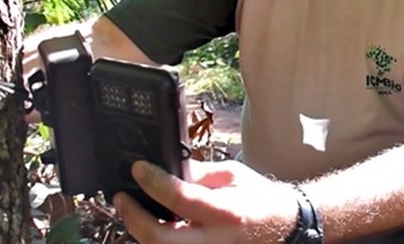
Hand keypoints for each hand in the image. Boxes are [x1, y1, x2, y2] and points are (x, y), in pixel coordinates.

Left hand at [114, 160, 298, 242]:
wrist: (281, 226)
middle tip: (123, 197)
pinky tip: (153, 224)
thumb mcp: (233, 175)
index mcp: (226, 212)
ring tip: (135, 209)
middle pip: (159, 238)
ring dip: (139, 230)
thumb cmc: (258, 198)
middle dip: (133, 217)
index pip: (180, 198)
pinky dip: (155, 240)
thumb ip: (199, 173)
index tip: (139, 168)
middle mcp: (215, 240)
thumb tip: (166, 168)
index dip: (153, 181)